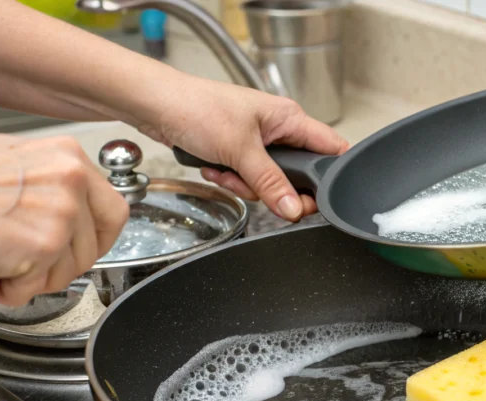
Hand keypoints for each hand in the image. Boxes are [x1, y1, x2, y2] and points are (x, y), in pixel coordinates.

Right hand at [0, 134, 129, 305]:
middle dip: (65, 263)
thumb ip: (50, 181)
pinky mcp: (45, 245)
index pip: (113, 209)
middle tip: (33, 260)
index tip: (80, 247)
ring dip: (35, 276)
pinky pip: (39, 287)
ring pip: (70, 270)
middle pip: (95, 245)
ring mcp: (61, 212)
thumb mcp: (10, 160)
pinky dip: (12, 289)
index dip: (97, 237)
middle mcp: (70, 180)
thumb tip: (71, 205)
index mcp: (66, 156)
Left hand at [147, 80, 348, 220]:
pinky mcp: (238, 152)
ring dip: (247, 185)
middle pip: (298, 175)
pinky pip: (248, 179)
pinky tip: (215, 169)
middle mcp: (278, 129)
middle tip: (260, 190)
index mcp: (289, 119)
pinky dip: (232, 180)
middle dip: (275, 188)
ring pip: (270, 181)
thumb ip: (270, 182)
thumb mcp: (240, 150)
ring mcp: (258, 142)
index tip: (309, 199)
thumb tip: (293, 208)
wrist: (155, 106)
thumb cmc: (196, 108)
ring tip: (226, 172)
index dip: (328, 178)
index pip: (330, 150)